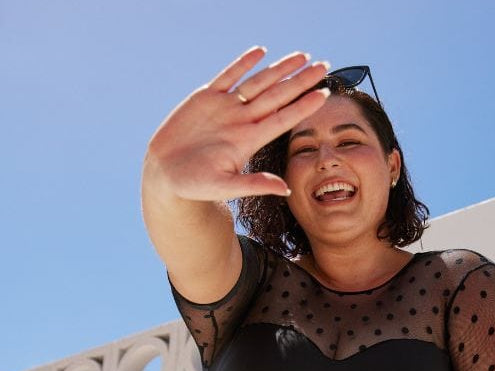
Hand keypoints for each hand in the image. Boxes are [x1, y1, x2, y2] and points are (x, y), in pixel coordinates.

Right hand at [145, 46, 330, 202]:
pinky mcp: (206, 97)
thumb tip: (284, 189)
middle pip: (278, 96)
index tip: (324, 94)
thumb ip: (254, 184)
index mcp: (248, 141)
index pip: (283, 119)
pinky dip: (244, 63)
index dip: (303, 106)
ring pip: (258, 83)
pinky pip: (229, 76)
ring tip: (302, 56)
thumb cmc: (194, 185)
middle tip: (324, 65)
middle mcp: (242, 121)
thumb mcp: (225, 187)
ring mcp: (225, 108)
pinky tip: (261, 52)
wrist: (166, 173)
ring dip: (280, 69)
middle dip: (300, 80)